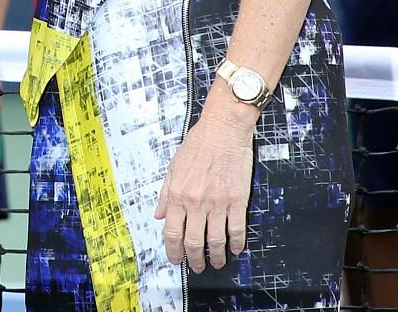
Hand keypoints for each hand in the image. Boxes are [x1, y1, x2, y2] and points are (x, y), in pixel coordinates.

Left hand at [155, 104, 256, 271]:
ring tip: (216, 263)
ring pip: (216, 240)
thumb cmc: (197, 145)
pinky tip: (234, 250)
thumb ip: (165, 195)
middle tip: (197, 267)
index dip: (173, 250)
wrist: (223, 130)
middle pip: (193, 241)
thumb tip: (159, 216)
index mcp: (177, 194)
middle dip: (194, 259)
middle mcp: (196, 202)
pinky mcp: (237, 200)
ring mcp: (218, 203)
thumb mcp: (173, 167)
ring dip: (216, 256)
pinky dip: (235, 244)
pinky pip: (236, 229)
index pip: (172, 232)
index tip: (175, 259)